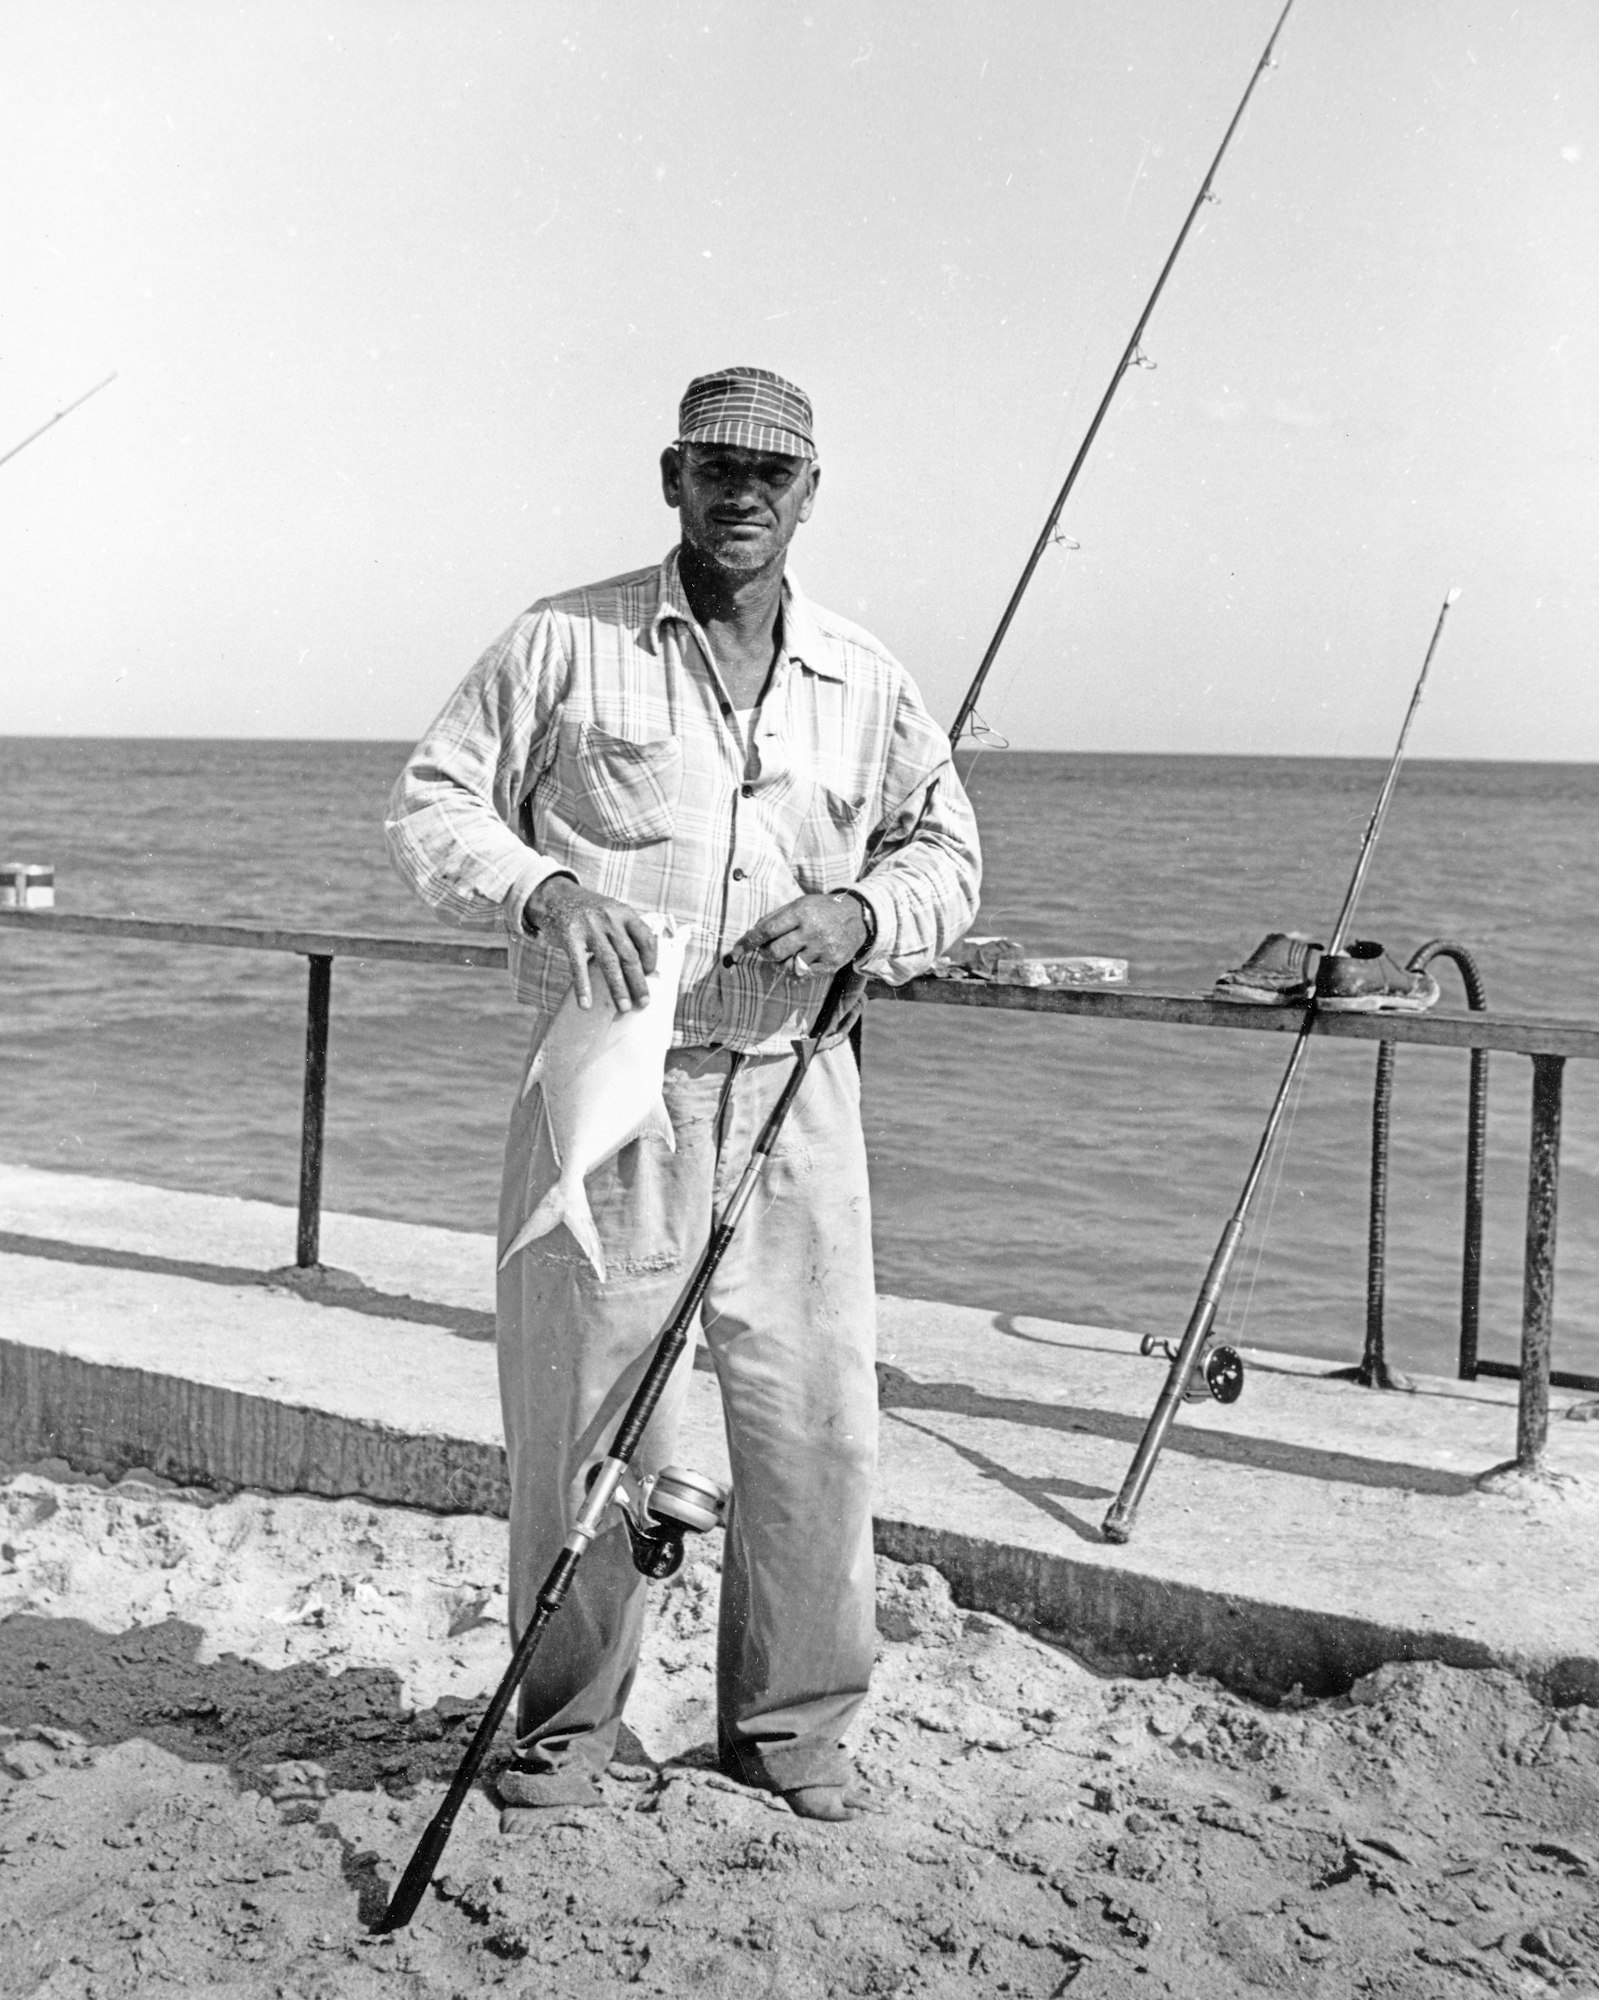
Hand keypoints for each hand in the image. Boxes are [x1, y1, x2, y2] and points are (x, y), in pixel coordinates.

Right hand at [524, 877, 658, 1011]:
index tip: (649, 975)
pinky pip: (578, 966)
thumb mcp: (612, 912)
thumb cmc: (589, 911)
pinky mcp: (570, 936)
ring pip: (609, 963)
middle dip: (638, 983)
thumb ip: (626, 932)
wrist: (554, 896)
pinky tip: (586, 1004)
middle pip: (629, 956)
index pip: (646, 939)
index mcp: (625, 913)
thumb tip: (644, 967)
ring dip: (618, 989)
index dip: (651, 959)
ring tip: (624, 1008)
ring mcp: (590, 927)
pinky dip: (583, 987)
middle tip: (643, 1003)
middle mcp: (610, 918)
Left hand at [734, 892, 864, 980]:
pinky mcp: (831, 963)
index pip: (767, 930)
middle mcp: (812, 930)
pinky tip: (799, 962)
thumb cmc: (821, 910)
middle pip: (775, 952)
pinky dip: (796, 971)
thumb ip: (775, 918)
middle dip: (766, 954)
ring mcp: (823, 948)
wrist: (858, 917)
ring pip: (788, 966)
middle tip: (769, 951)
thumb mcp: (800, 904)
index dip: (749, 942)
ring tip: (788, 955)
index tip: (736, 951)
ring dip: (781, 964)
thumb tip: (750, 935)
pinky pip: (804, 975)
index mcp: (802, 912)